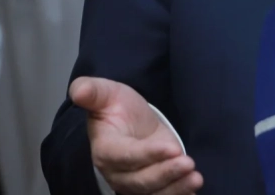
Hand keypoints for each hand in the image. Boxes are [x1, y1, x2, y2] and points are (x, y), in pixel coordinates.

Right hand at [70, 76, 203, 194]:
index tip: (172, 147)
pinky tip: (193, 192)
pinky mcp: (149, 188)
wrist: (130, 123)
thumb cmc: (118, 108)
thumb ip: (92, 91)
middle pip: (141, 179)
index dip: (147, 154)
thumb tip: (78, 90)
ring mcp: (133, 183)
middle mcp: (117, 172)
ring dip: (175, 188)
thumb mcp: (107, 93)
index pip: (125, 156)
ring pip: (152, 192)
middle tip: (189, 164)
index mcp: (105, 149)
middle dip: (166, 173)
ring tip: (195, 178)